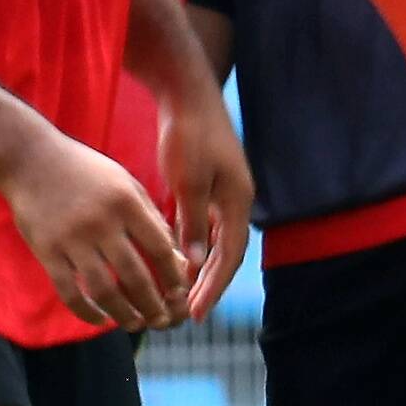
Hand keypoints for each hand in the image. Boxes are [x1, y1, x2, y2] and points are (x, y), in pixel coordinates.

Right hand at [0, 126, 187, 335]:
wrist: (29, 159)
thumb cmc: (84, 171)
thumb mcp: (124, 182)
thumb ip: (149, 217)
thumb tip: (174, 258)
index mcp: (124, 202)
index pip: (159, 248)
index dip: (173, 276)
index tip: (180, 294)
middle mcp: (100, 222)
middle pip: (134, 276)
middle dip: (153, 305)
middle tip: (163, 321)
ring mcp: (71, 239)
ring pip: (103, 290)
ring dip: (123, 314)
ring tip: (135, 324)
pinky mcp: (46, 251)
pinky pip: (69, 292)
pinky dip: (86, 312)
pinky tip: (100, 320)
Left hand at [159, 102, 254, 325]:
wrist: (186, 92)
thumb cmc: (188, 133)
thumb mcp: (188, 181)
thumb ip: (191, 223)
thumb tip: (193, 264)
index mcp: (236, 202)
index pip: (230, 257)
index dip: (213, 287)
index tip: (194, 313)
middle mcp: (233, 201)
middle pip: (223, 254)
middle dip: (206, 285)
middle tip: (184, 313)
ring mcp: (220, 192)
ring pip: (210, 241)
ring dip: (196, 268)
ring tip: (177, 295)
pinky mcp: (204, 184)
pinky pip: (199, 225)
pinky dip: (187, 245)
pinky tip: (169, 262)